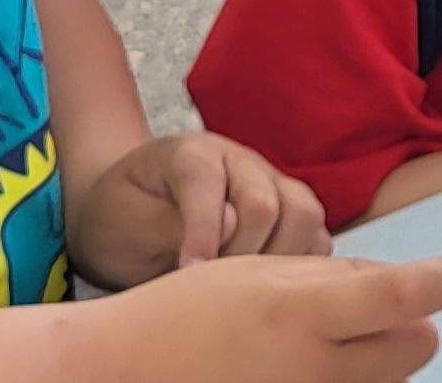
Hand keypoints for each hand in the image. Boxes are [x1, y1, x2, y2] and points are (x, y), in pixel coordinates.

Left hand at [75, 132, 332, 288]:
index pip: (210, 185)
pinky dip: (301, 266)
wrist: (130, 214)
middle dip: (239, 256)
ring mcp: (272, 183)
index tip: (187, 276)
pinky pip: (318, 237)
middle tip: (209, 287)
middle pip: (267, 204)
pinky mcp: (290, 211)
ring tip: (238, 286)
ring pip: (304, 216)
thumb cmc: (123, 218)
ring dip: (275, 262)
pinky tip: (263, 284)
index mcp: (192, 153)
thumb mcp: (124, 222)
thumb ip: (169, 224)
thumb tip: (231, 227)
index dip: (202, 237)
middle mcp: (240, 161)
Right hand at [106, 247, 441, 381]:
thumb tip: (392, 283)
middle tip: (356, 307)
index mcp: (301, 312)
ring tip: (314, 338)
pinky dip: (348, 378)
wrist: (122, 372)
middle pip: (419, 344)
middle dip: (409, 320)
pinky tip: (300, 364)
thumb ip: (330, 277)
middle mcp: (316, 368)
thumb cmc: (184, 313)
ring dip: (378, 353)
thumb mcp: (257, 273)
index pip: (403, 291)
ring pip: (392, 377)